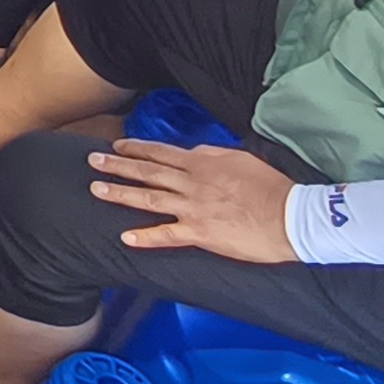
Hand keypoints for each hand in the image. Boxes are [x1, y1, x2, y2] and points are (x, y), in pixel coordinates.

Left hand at [89, 139, 298, 261]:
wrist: (291, 216)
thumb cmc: (272, 187)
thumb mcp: (242, 159)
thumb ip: (213, 155)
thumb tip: (194, 154)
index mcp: (203, 163)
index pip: (162, 152)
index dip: (137, 148)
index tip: (118, 145)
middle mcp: (192, 183)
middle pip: (148, 171)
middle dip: (118, 165)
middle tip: (92, 161)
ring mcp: (193, 208)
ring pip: (148, 198)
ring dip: (120, 193)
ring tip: (96, 190)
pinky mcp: (200, 233)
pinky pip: (166, 234)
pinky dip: (145, 236)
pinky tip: (125, 237)